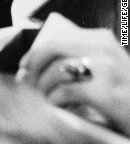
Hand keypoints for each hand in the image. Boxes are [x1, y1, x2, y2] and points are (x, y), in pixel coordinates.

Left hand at [17, 13, 129, 135]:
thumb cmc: (120, 93)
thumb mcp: (101, 69)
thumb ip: (71, 62)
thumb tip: (27, 70)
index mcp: (101, 40)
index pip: (58, 36)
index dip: (36, 52)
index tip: (24, 66)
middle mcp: (104, 49)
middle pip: (54, 47)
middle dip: (35, 66)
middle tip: (29, 83)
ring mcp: (106, 68)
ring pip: (56, 70)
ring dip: (45, 87)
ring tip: (50, 98)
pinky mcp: (105, 91)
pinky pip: (64, 92)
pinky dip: (56, 101)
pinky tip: (62, 107)